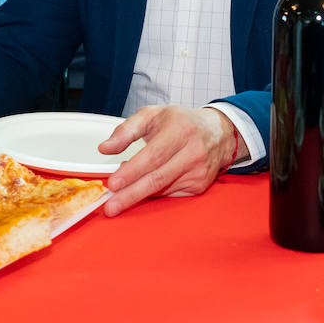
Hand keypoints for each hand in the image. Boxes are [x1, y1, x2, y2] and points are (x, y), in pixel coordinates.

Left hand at [99, 106, 240, 216]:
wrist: (218, 132)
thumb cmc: (181, 122)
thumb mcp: (152, 115)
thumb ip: (126, 130)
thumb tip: (105, 148)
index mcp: (180, 130)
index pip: (153, 155)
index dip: (132, 171)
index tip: (113, 183)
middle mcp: (192, 152)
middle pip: (158, 179)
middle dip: (131, 194)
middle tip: (111, 206)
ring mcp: (198, 171)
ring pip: (162, 189)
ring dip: (138, 195)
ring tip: (118, 197)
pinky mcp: (200, 185)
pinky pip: (170, 194)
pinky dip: (153, 194)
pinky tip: (142, 188)